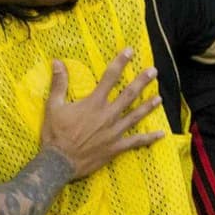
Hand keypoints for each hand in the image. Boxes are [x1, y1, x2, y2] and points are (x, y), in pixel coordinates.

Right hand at [40, 51, 164, 178]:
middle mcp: (108, 115)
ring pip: (136, 115)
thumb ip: (59, 83)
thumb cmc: (55, 134)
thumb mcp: (53, 106)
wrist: (59, 163)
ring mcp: (114, 132)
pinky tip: (161, 134)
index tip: (130, 51)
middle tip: (154, 71)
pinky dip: (149, 138)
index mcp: (94, 103)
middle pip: (129, 94)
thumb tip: (57, 61)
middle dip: (142, 81)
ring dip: (149, 106)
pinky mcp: (116, 147)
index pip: (110, 77)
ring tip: (160, 98)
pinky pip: (136, 142)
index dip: (120, 62)